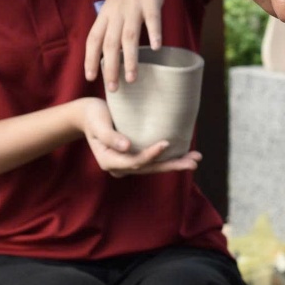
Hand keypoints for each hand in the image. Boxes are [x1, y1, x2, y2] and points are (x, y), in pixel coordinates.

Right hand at [76, 97, 200, 176]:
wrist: (89, 116)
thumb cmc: (93, 116)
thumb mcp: (98, 123)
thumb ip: (110, 136)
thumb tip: (127, 147)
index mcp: (109, 161)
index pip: (134, 161)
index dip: (151, 155)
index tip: (166, 143)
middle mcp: (119, 167)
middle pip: (149, 168)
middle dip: (172, 165)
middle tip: (194, 162)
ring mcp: (128, 165)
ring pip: (154, 167)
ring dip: (175, 164)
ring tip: (195, 159)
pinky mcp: (135, 158)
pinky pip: (153, 161)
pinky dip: (169, 159)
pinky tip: (186, 155)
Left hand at [84, 0, 187, 90]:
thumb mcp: (116, 7)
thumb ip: (113, 28)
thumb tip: (109, 56)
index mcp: (106, 14)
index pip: (93, 39)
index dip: (90, 58)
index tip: (90, 78)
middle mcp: (116, 11)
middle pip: (109, 43)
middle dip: (109, 67)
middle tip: (113, 88)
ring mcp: (133, 5)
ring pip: (129, 35)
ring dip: (129, 58)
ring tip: (132, 78)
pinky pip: (153, 18)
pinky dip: (154, 33)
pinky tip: (157, 48)